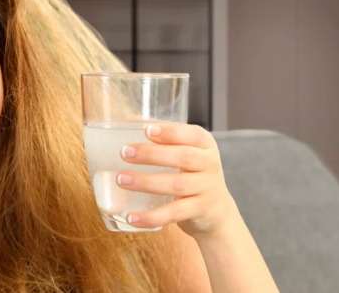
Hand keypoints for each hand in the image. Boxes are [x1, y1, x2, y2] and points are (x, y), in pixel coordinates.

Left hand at [116, 122, 239, 239]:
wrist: (217, 211)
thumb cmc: (193, 174)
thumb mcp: (188, 153)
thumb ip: (165, 139)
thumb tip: (129, 121)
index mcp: (206, 146)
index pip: (193, 135)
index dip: (171, 132)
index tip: (147, 130)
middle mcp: (209, 165)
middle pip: (183, 157)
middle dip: (152, 154)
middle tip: (124, 152)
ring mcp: (206, 189)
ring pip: (176, 185)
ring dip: (146, 182)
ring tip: (121, 179)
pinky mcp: (198, 211)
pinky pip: (173, 214)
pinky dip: (151, 216)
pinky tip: (131, 217)